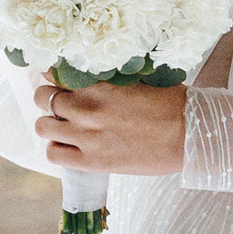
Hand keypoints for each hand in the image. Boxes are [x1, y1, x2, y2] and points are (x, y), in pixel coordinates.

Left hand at [33, 81, 187, 175]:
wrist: (190, 136)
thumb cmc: (173, 105)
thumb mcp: (141, 80)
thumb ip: (111, 77)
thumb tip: (96, 71)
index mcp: (100, 83)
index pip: (55, 71)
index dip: (52, 74)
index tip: (57, 78)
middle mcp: (87, 108)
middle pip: (42, 97)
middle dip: (48, 97)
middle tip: (60, 102)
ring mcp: (86, 136)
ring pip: (42, 126)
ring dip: (50, 123)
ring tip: (64, 126)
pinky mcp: (91, 162)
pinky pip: (53, 153)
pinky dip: (56, 148)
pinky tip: (70, 145)